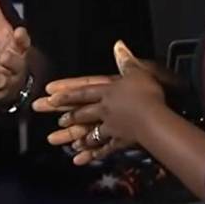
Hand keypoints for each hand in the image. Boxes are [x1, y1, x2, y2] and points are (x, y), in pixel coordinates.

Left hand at [0, 0, 30, 103]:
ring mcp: (3, 84)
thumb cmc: (7, 55)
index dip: (22, 39)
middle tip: (5, 57)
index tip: (19, 31)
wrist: (12, 86)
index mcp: (18, 52)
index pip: (23, 44)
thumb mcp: (2, 35)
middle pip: (15, 65)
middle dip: (11, 61)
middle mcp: (14, 69)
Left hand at [35, 41, 164, 164]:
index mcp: (107, 91)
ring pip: (92, 132)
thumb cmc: (146, 93)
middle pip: (84, 113)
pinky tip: (85, 159)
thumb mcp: (137, 72)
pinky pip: (105, 148)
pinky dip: (95, 154)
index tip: (51, 96)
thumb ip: (126, 60)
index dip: (67, 93)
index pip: (83, 91)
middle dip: (71, 117)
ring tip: (70, 143)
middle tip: (59, 121)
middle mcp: (105, 109)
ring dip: (81, 137)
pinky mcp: (121, 140)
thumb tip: (118, 45)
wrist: (154, 119)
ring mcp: (112, 126)